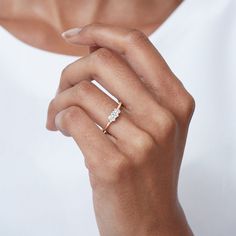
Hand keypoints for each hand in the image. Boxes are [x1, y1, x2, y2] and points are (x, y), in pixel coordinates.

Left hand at [46, 23, 194, 235]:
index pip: (136, 45)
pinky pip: (73, 118)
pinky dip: (59, 119)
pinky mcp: (113, 164)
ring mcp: (141, 142)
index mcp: (176, 101)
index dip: (101, 31)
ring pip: (81, 92)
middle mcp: (163, 117)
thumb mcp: (155, 125)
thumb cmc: (148, 172)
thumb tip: (95, 50)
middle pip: (102, 61)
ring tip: (59, 117)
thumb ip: (134, 87)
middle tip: (63, 89)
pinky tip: (63, 130)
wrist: (150, 222)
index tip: (76, 35)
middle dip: (71, 70)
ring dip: (59, 101)